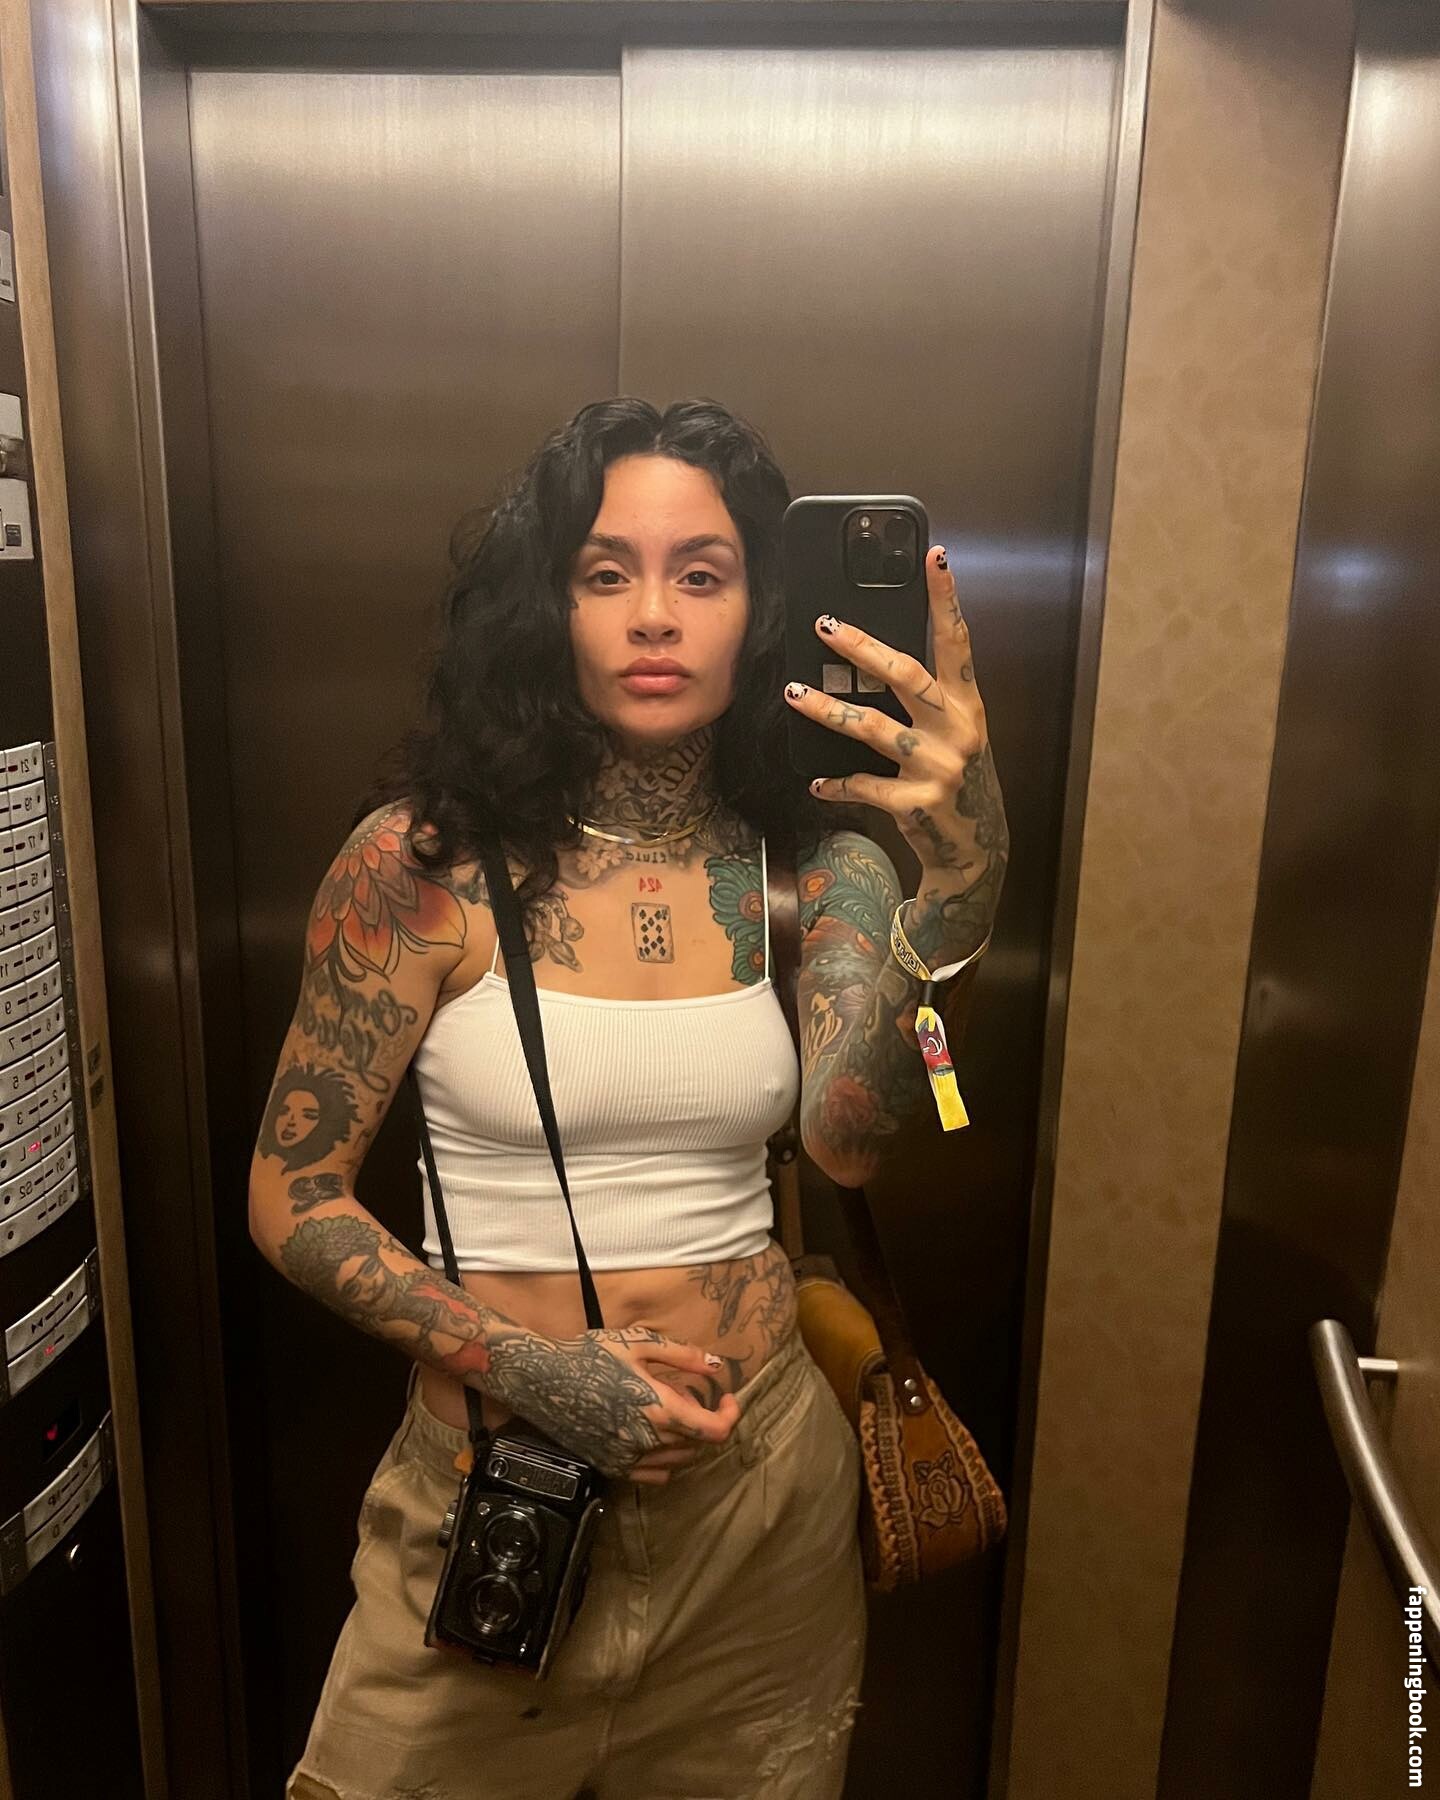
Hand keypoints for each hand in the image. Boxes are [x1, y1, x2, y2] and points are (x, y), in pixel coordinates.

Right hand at [495, 1324, 739, 1487]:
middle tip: (690, 1394)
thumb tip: (717, 1365)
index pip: (714, 1431)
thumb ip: (683, 1356)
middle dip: (704, 1419)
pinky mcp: (612, 1468)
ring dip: (686, 1439)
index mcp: (659, 1409)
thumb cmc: (590, 1355)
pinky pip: (655, 1475)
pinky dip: (666, 1459)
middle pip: (698, 1444)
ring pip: (679, 1461)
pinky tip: (652, 1434)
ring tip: (670, 1411)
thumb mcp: (639, 1343)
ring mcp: (628, 1459)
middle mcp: (648, 1442)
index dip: (730, 1416)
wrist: (541, 1380)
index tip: (727, 1398)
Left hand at [781, 545, 1004, 889]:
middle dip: (862, 648)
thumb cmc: (957, 779)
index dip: (947, 599)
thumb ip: (929, 701)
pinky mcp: (915, 804)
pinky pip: (864, 785)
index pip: (958, 643)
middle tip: (824, 624)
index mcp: (968, 707)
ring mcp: (938, 768)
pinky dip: (836, 782)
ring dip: (827, 711)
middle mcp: (958, 732)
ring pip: (872, 728)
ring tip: (794, 694)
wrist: (975, 849)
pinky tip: (816, 779)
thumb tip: (874, 658)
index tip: (935, 557)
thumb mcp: (956, 734)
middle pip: (906, 677)